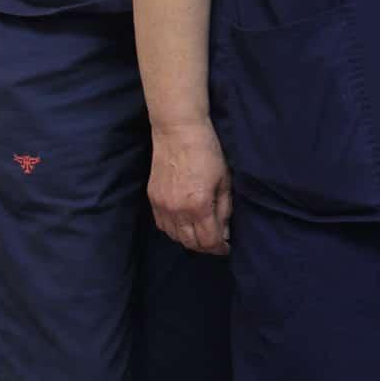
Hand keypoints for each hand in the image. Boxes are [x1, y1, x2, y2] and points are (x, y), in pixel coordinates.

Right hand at [149, 120, 230, 254]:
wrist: (178, 132)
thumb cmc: (208, 151)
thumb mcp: (225, 180)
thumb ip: (225, 209)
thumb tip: (225, 231)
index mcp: (198, 205)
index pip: (208, 241)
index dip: (220, 248)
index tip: (227, 247)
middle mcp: (177, 211)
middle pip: (190, 243)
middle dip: (206, 247)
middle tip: (217, 242)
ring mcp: (162, 206)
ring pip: (175, 237)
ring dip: (190, 240)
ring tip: (202, 234)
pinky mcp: (152, 199)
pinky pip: (162, 225)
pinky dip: (174, 230)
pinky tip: (184, 224)